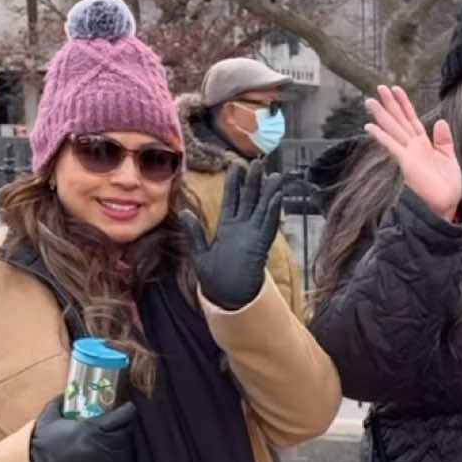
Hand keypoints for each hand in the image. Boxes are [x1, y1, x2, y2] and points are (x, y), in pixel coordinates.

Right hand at [29, 396, 136, 461]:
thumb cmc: (43, 446)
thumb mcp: (49, 418)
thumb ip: (60, 402)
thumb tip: (69, 393)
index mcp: (92, 429)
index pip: (123, 417)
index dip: (128, 409)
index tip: (127, 406)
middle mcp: (104, 446)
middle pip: (127, 431)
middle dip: (125, 424)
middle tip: (118, 420)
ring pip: (126, 447)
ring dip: (122, 440)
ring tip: (113, 436)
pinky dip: (119, 456)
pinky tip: (110, 452)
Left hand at [184, 160, 282, 310]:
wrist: (227, 298)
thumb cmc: (215, 280)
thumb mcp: (199, 253)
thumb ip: (195, 232)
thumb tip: (184, 212)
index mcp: (228, 229)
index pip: (232, 201)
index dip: (234, 184)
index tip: (236, 167)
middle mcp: (243, 229)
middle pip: (250, 200)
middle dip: (254, 182)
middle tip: (258, 163)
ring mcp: (253, 236)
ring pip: (263, 209)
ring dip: (268, 193)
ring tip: (274, 175)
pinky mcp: (261, 245)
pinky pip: (269, 225)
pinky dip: (273, 211)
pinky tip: (277, 197)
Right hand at [364, 84, 461, 221]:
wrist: (447, 204)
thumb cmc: (448, 186)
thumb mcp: (450, 157)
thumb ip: (443, 140)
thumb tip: (440, 121)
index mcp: (423, 145)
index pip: (411, 120)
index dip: (404, 104)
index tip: (397, 89)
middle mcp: (413, 147)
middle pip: (399, 121)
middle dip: (390, 104)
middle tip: (378, 87)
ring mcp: (408, 154)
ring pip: (393, 130)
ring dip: (381, 116)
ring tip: (369, 101)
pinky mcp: (407, 163)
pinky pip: (392, 146)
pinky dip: (382, 136)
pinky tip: (370, 127)